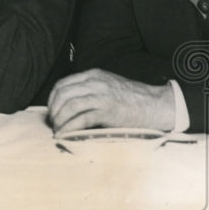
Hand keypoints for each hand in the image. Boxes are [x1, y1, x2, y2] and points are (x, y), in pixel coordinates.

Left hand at [47, 69, 175, 133]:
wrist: (156, 104)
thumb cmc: (132, 99)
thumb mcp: (107, 85)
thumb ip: (89, 89)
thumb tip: (69, 104)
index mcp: (93, 75)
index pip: (61, 85)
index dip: (52, 100)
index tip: (52, 112)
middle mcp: (94, 83)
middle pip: (62, 95)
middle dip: (53, 111)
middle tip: (54, 124)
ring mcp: (101, 96)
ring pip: (69, 106)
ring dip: (60, 121)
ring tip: (59, 130)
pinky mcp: (107, 111)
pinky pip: (81, 119)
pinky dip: (69, 128)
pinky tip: (66, 134)